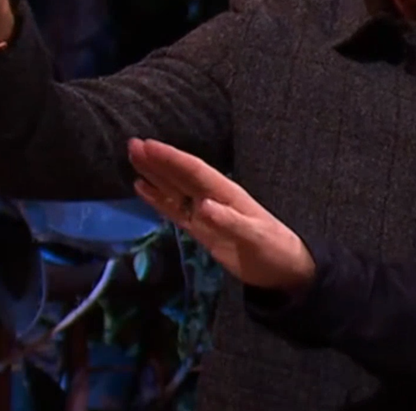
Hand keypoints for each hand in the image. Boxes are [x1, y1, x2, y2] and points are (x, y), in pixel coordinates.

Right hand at [128, 138, 316, 291]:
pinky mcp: (202, 230)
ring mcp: (206, 214)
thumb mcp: (254, 237)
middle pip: (180, 175)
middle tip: (132, 145)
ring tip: (134, 159)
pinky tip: (143, 188)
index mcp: (227, 194)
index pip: (194, 171)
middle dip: (158, 160)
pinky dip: (158, 198)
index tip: (147, 145)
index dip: (171, 158)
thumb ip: (229, 221)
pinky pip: (175, 210)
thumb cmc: (273, 249)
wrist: (283, 270)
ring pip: (175, 189)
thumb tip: (202, 205)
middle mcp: (213, 198)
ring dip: (155, 174)